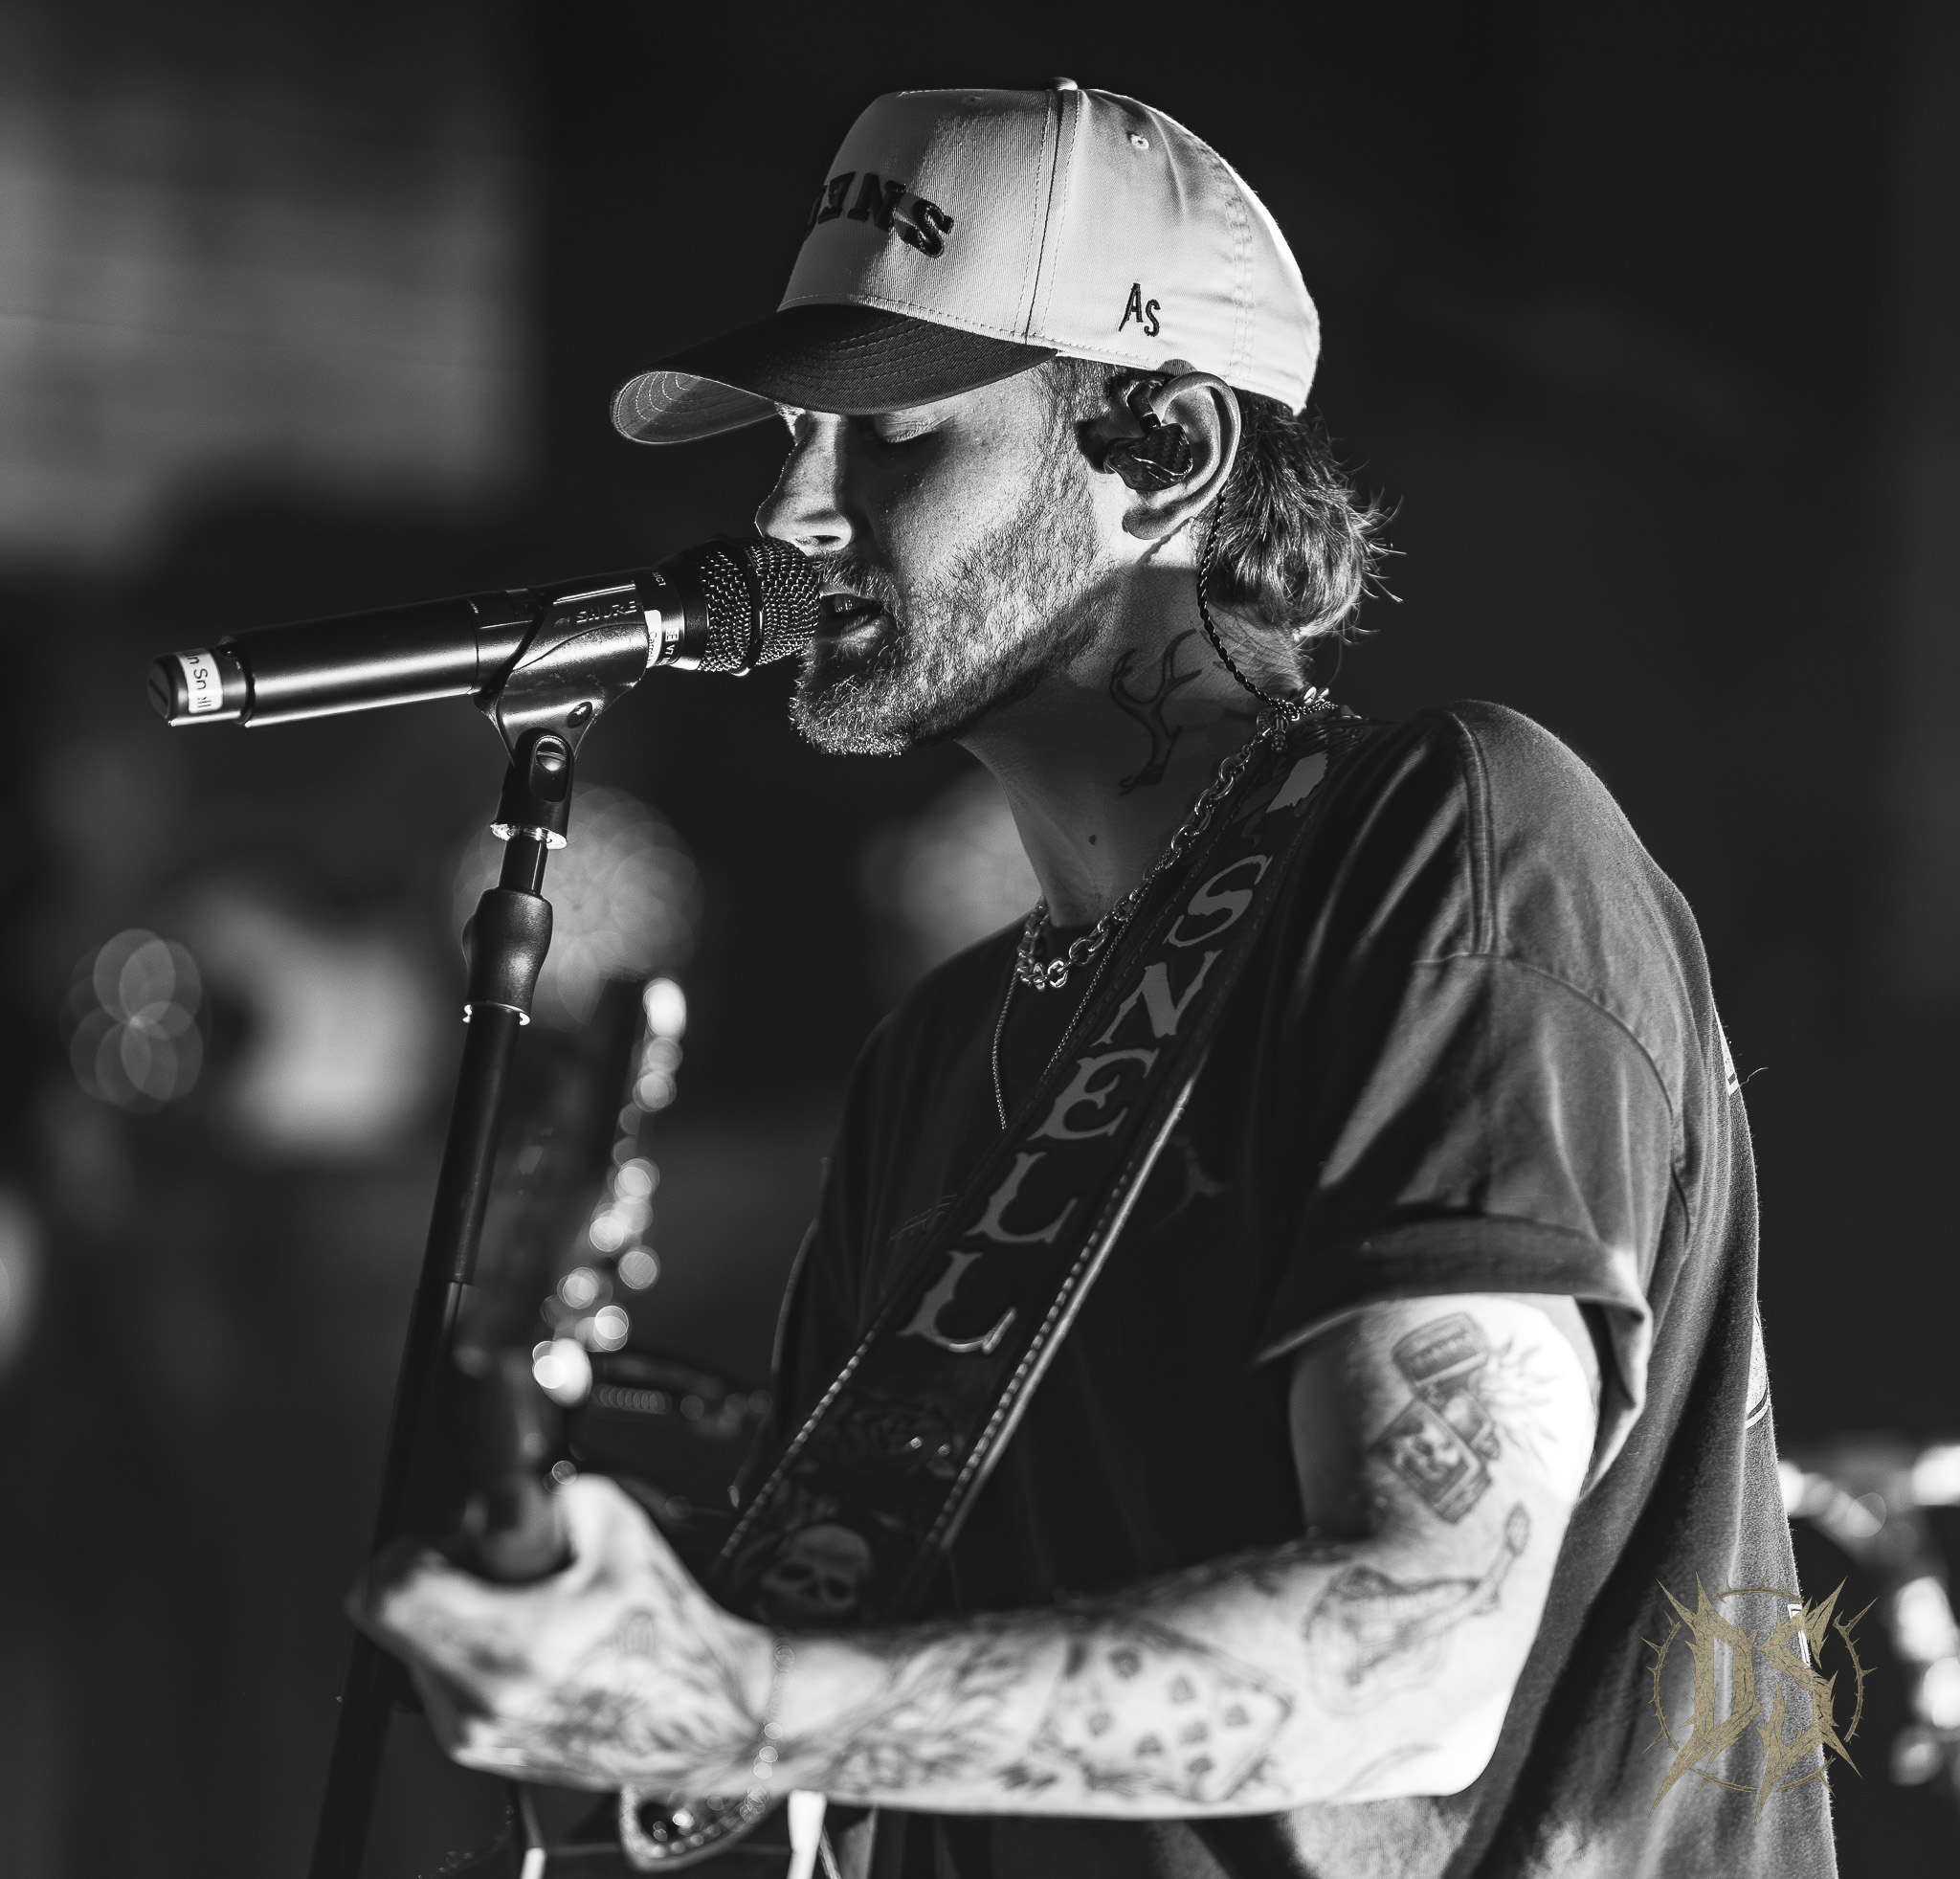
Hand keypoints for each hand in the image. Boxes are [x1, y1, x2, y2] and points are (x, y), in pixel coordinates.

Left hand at [350, 1474, 773, 1791]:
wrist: (705, 1717)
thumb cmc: (674, 1643)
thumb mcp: (625, 1531)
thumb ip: (559, 1491)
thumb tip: (516, 1482)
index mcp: (516, 1647)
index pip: (389, 1595)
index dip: (408, 1550)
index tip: (438, 1537)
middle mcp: (483, 1703)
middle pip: (395, 1620)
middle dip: (434, 1575)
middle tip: (482, 1561)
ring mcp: (477, 1735)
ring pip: (414, 1651)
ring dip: (452, 1615)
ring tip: (520, 1604)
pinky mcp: (481, 1750)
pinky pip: (442, 1682)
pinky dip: (470, 1650)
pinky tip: (529, 1639)